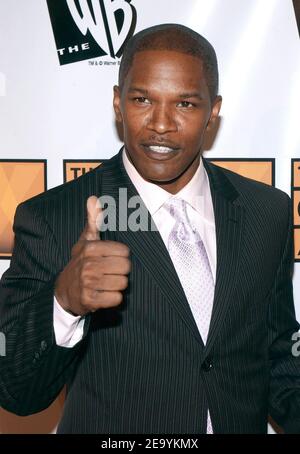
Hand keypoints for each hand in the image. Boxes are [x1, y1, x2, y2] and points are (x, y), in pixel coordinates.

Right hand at [55, 196, 130, 315]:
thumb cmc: (81, 262)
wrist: (64, 291)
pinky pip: (117, 298)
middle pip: (126, 267)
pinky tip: (104, 295)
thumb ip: (93, 220)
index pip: (125, 252)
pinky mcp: (89, 300)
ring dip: (117, 286)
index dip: (121, 257)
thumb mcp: (86, 240)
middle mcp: (88, 264)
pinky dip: (114, 299)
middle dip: (121, 272)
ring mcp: (88, 283)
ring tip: (106, 283)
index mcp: (90, 248)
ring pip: (123, 283)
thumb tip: (93, 198)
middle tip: (110, 273)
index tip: (110, 259)